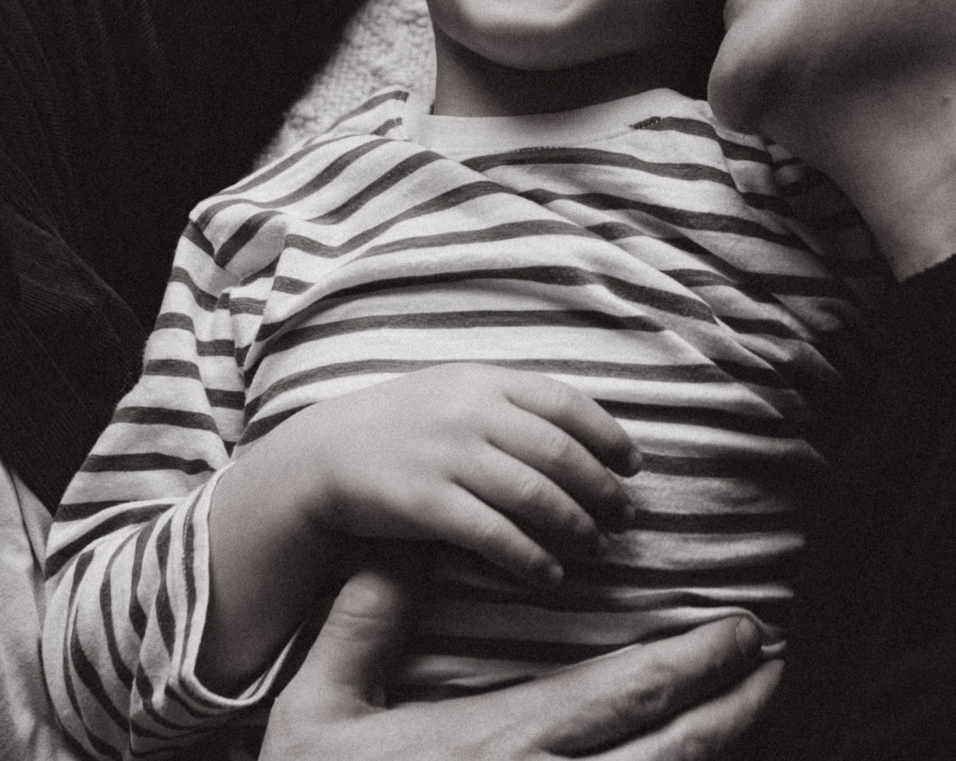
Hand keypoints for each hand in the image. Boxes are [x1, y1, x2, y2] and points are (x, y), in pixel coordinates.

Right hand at [254, 365, 640, 586]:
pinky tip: (551, 575)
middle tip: (625, 518)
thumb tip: (583, 435)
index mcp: (483, 380)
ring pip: (534, 496)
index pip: (566, 403)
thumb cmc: (401, 426)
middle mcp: (469, 412)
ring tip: (597, 549)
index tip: (633, 466)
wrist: (321, 455)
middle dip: (602, 490)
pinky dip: (531, 558)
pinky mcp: (426, 503)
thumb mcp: (453, 392)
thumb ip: (509, 403)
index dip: (608, 436)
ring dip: (576, 527)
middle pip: (559, 454)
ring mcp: (447, 456)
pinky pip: (494, 534)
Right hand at [262, 560, 780, 760]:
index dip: (696, 661)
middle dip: (734, 701)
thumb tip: (406, 543)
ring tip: (758, 706)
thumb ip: (364, 623)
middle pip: (673, 747)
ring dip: (722, 746)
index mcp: (499, 743)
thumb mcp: (318, 709)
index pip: (624, 692)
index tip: (741, 627)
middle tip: (774, 659)